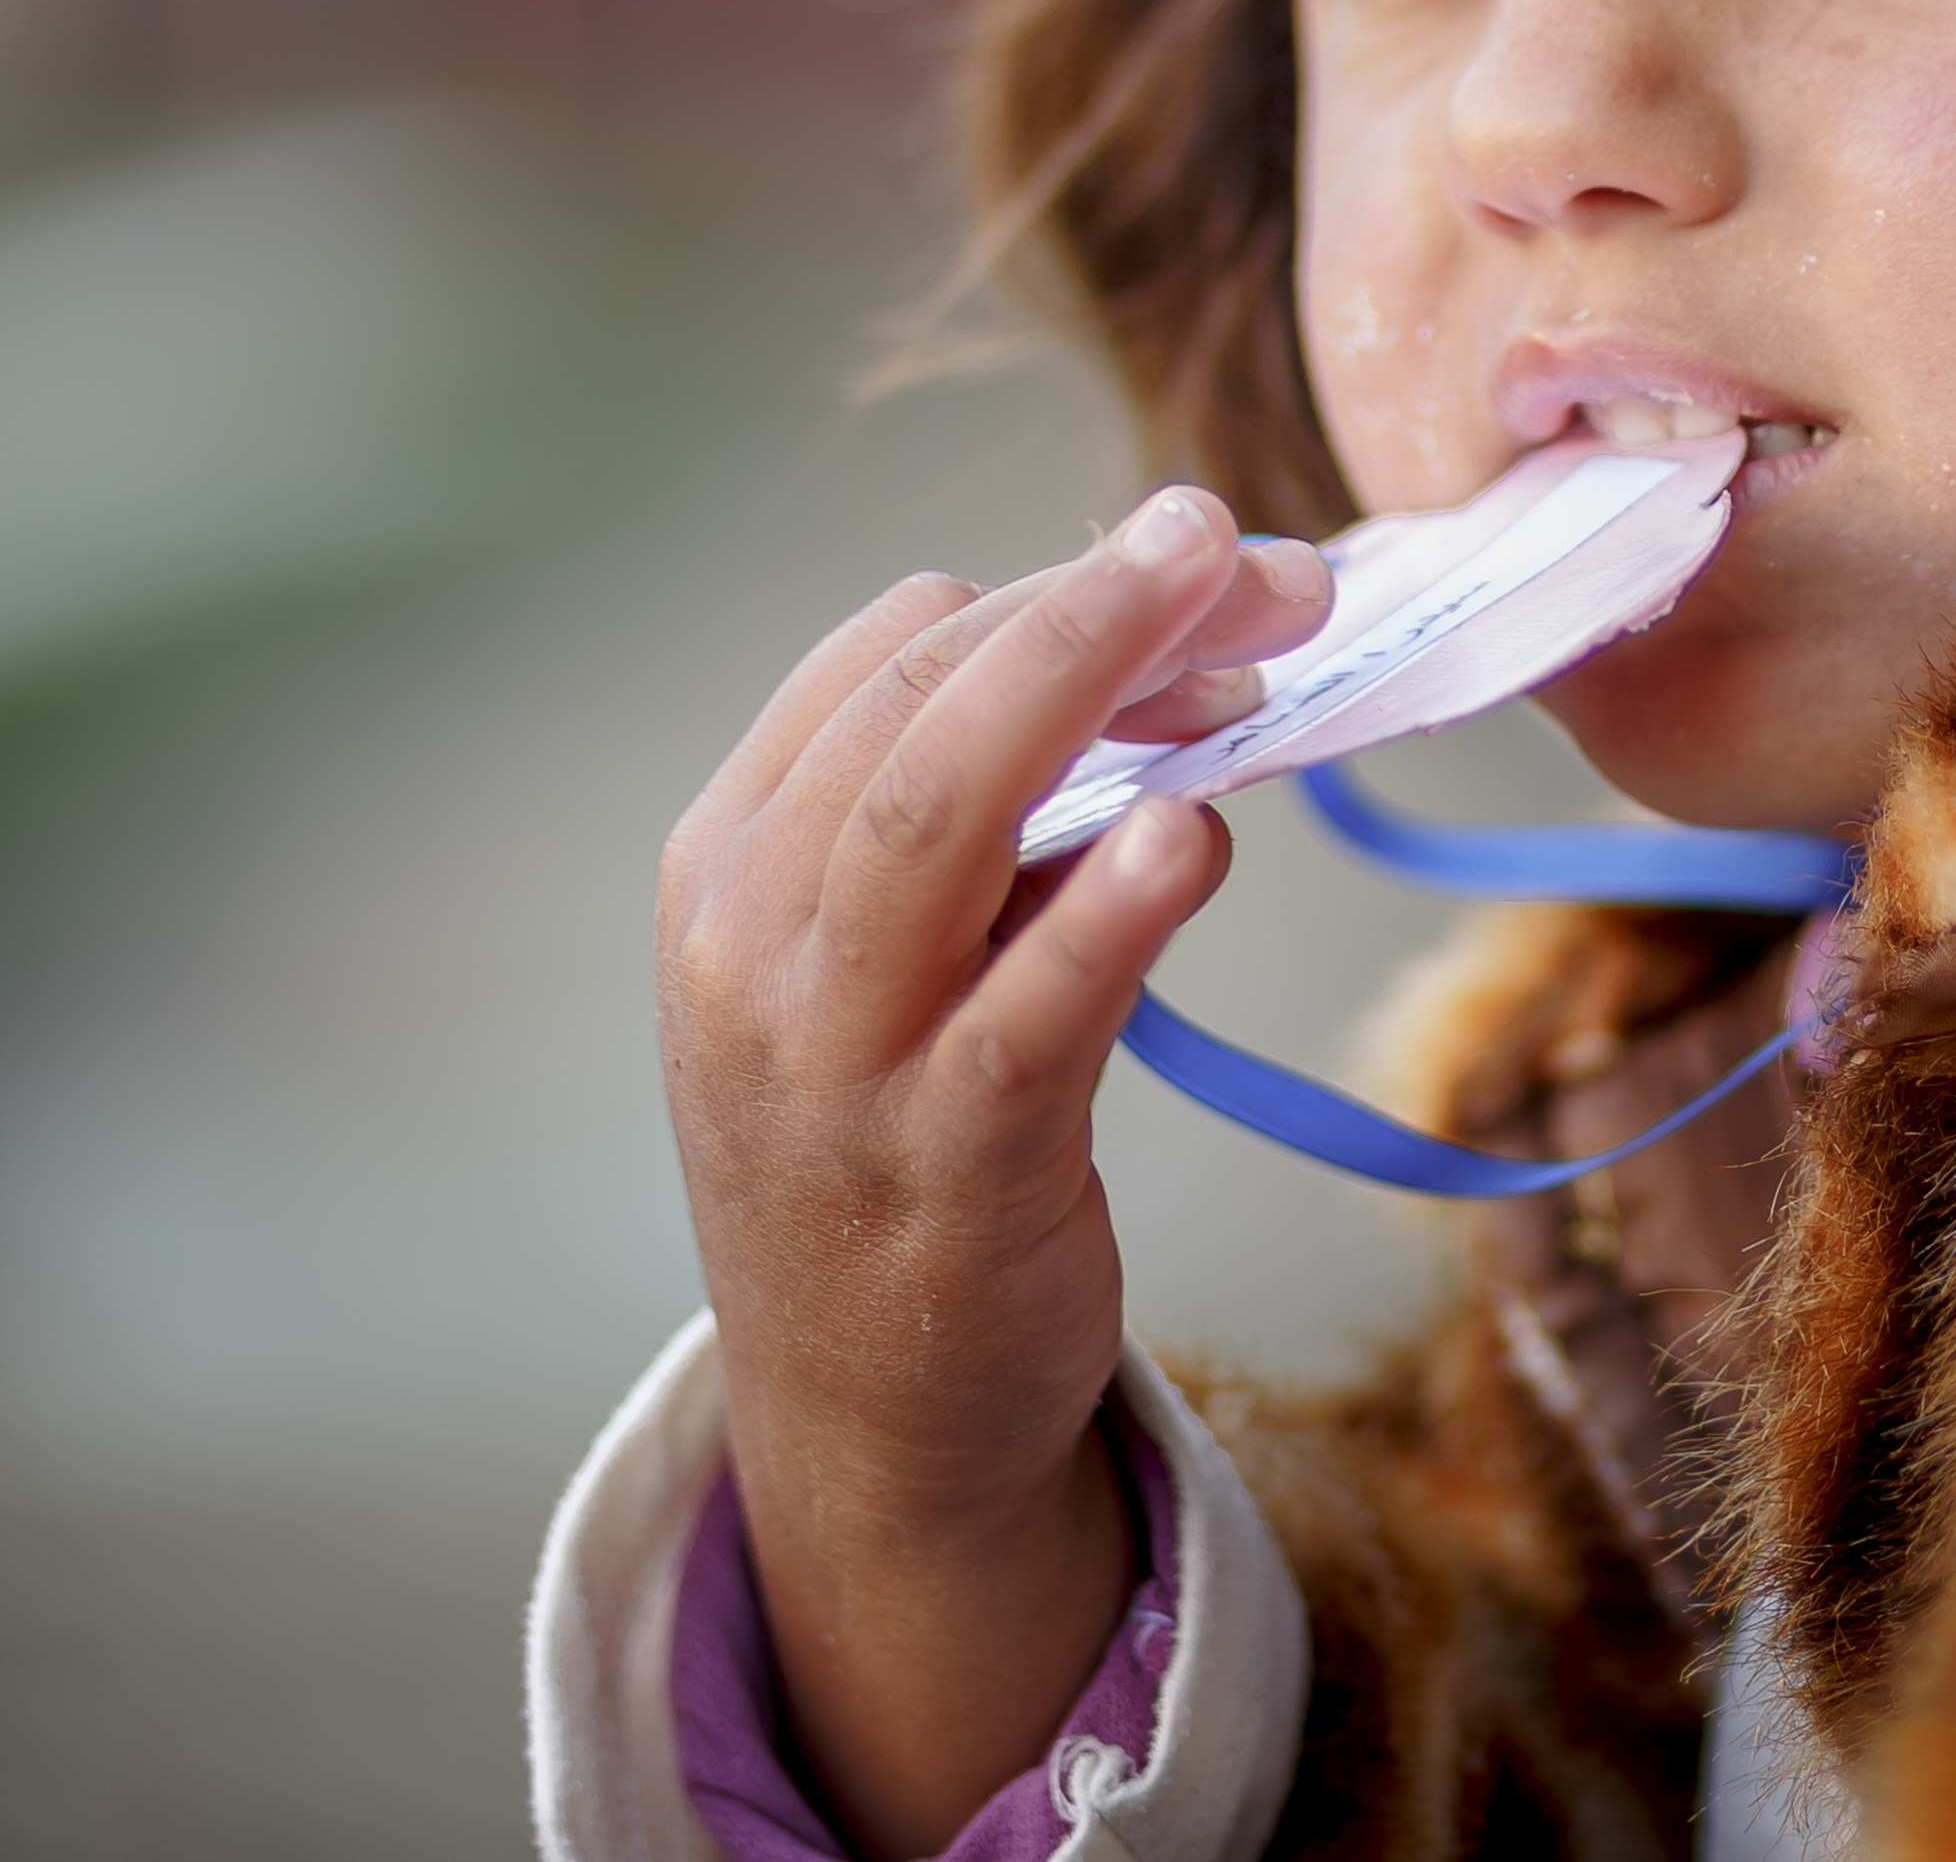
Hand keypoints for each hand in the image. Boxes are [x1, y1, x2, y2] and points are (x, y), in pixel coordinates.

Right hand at [654, 489, 1333, 1855]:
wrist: (870, 1419)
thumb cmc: (901, 1146)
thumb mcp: (885, 966)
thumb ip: (986, 826)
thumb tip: (1173, 660)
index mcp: (726, 867)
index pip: (881, 660)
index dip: (1050, 589)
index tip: (1197, 570)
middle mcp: (752, 948)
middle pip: (916, 710)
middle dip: (1084, 602)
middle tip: (1225, 535)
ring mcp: (836, 1059)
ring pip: (935, 817)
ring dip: (1091, 687)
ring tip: (1230, 617)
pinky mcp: (944, 1167)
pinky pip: (1026, 1008)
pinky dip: (1109, 904)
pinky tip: (1193, 830)